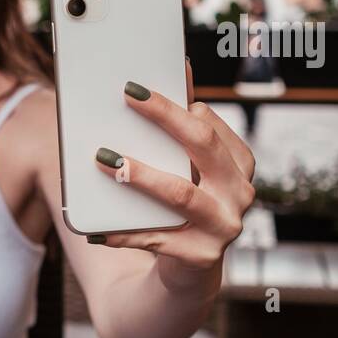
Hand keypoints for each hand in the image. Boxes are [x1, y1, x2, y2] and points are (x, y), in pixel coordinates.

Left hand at [90, 58, 256, 272]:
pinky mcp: (201, 256)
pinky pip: (155, 238)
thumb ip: (185, 125)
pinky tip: (97, 227)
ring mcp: (224, 226)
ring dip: (139, 175)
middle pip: (202, 145)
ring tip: (105, 161)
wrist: (188, 271)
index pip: (208, 125)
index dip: (173, 106)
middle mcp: (239, 193)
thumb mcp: (187, 167)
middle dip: (164, 118)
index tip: (135, 90)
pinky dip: (123, 232)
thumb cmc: (184, 204)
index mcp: (239, 164)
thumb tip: (182, 67)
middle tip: (126, 97)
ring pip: (180, 193)